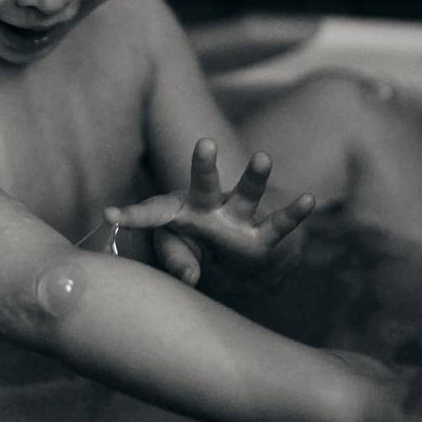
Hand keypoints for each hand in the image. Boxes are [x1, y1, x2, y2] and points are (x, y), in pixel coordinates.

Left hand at [104, 137, 313, 285]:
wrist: (228, 258)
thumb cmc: (192, 250)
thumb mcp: (177, 255)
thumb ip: (176, 262)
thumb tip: (188, 279)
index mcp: (179, 211)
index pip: (153, 212)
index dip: (133, 215)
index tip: (110, 216)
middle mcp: (210, 208)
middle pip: (205, 183)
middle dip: (204, 166)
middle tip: (205, 142)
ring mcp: (238, 219)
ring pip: (247, 195)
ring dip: (255, 179)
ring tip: (264, 157)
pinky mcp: (261, 237)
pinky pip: (279, 225)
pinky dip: (294, 214)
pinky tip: (311, 200)